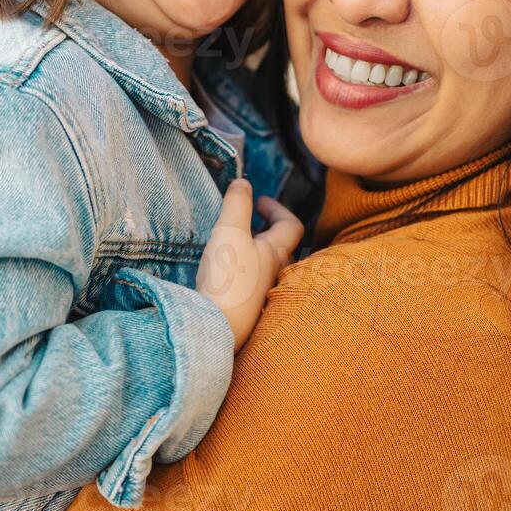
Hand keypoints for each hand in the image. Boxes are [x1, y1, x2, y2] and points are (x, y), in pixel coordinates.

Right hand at [195, 179, 304, 351]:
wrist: (219, 328)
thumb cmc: (229, 278)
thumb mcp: (231, 232)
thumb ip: (237, 204)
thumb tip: (243, 182)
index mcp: (277, 252)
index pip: (292, 225)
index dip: (278, 208)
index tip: (259, 201)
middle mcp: (274, 273)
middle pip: (279, 245)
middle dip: (264, 228)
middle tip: (246, 218)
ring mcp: (260, 292)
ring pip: (263, 264)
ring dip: (251, 247)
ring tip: (230, 240)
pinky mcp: (244, 306)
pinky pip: (248, 280)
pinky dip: (240, 267)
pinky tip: (220, 269)